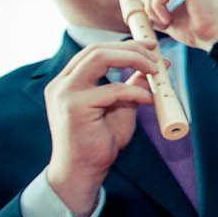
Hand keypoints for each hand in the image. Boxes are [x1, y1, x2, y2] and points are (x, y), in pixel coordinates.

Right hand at [43, 40, 160, 216]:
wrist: (83, 171)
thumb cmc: (100, 141)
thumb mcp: (121, 107)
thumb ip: (132, 85)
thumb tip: (155, 66)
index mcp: (68, 81)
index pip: (95, 51)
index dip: (125, 45)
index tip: (150, 47)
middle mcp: (62, 83)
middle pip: (96, 49)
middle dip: (130, 48)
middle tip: (156, 55)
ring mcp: (65, 93)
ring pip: (99, 58)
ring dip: (133, 59)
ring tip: (155, 70)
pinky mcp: (74, 107)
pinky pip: (112, 90)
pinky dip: (135, 91)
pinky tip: (149, 99)